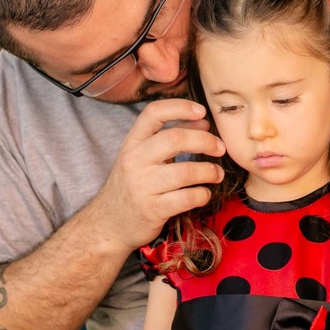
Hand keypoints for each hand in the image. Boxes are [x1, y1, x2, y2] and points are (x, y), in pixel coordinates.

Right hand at [91, 99, 225, 253]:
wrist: (109, 223)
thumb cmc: (134, 185)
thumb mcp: (144, 157)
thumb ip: (171, 138)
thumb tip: (203, 122)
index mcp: (133, 142)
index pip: (153, 113)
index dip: (180, 107)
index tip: (202, 112)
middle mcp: (134, 160)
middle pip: (175, 139)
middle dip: (205, 141)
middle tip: (220, 148)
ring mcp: (141, 186)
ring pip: (185, 171)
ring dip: (209, 171)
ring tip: (217, 174)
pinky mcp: (152, 210)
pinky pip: (186, 199)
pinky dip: (202, 194)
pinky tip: (204, 194)